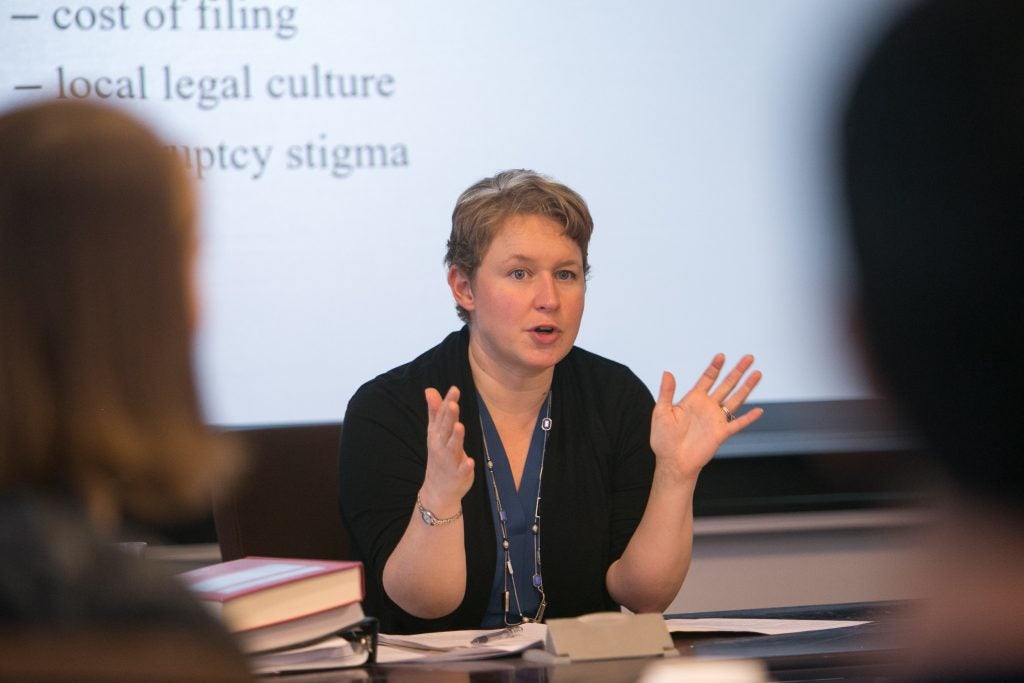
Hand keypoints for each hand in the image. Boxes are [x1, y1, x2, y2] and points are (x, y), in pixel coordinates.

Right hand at [421, 386, 474, 512]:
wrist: (437, 490)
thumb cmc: (439, 456)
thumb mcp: (435, 434)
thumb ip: (435, 411)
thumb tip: (429, 390)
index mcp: (436, 434)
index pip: (442, 416)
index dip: (448, 403)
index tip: (455, 389)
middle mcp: (441, 446)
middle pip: (446, 429)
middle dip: (449, 417)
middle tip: (454, 404)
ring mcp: (449, 461)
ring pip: (453, 448)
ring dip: (456, 438)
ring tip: (460, 426)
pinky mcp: (458, 475)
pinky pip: (462, 470)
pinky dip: (465, 466)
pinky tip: (470, 461)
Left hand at [650, 354, 762, 480]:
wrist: (673, 462)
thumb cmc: (663, 439)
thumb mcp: (662, 412)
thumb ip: (667, 392)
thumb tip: (667, 372)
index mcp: (693, 399)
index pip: (707, 378)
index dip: (715, 367)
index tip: (721, 356)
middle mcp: (707, 406)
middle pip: (726, 384)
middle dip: (738, 371)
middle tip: (749, 357)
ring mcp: (716, 419)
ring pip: (736, 399)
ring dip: (747, 387)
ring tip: (757, 374)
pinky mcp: (721, 433)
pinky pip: (738, 424)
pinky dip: (748, 418)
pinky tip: (759, 411)